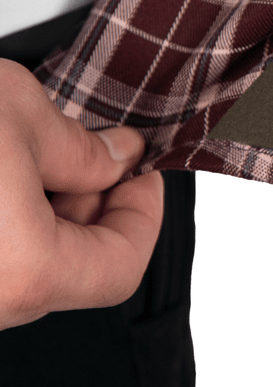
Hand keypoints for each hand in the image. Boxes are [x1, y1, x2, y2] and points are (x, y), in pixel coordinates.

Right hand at [0, 58, 163, 329]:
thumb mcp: (20, 116)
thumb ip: (84, 148)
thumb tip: (118, 155)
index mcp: (24, 271)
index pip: (122, 267)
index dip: (144, 211)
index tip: (141, 169)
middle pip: (70, 267)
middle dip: (93, 202)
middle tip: (89, 151)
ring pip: (25, 263)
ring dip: (44, 209)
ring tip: (30, 152)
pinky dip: (6, 219)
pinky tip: (0, 169)